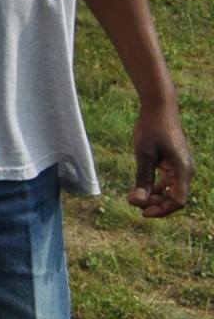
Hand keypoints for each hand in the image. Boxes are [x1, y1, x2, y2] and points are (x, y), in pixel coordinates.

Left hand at [127, 101, 192, 217]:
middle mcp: (185, 171)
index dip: (161, 210)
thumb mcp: (143, 154)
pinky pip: (168, 181)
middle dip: (155, 204)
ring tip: (134, 196)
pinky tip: (140, 187)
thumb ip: (142, 178)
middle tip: (132, 201)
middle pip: (174, 198)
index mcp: (182, 171)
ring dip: (154, 196)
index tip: (141, 211)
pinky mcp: (174, 162)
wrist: (159, 107)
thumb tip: (138, 201)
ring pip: (171, 190)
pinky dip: (156, 186)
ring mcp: (181, 167)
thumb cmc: (151, 128)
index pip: (177, 201)